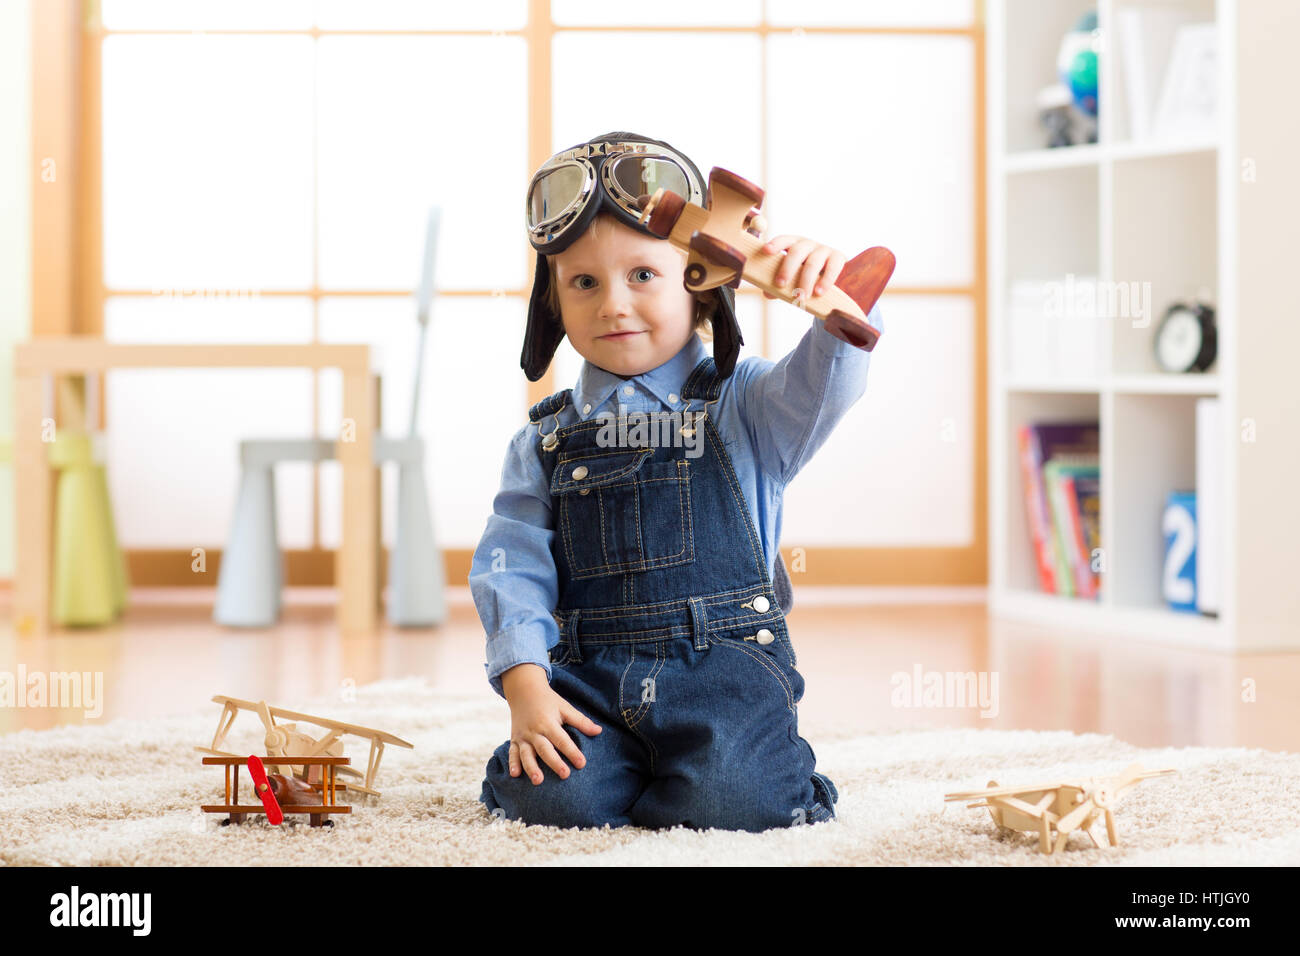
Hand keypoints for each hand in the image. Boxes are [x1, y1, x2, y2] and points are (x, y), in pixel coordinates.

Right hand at [500, 662, 601, 784]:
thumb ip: (581, 721)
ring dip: (531, 767)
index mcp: (548, 722)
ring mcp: (523, 736)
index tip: (582, 763)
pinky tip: (515, 775)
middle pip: (545, 749)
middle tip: (565, 775)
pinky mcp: (514, 739)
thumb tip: (599, 731)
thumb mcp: (565, 708)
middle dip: (554, 762)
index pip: (562, 739)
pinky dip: (512, 763)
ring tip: (538, 781)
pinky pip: (512, 752)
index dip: (572, 751)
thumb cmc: (548, 701)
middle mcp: (535, 731)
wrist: (524, 690)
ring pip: (527, 754)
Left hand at [760, 235, 845, 303]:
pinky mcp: (838, 257)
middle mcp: (808, 244)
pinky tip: (819, 292)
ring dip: (805, 281)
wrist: (830, 276)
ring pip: (813, 263)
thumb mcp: (792, 276)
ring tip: (801, 297)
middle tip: (780, 284)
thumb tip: (767, 293)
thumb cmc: (805, 275)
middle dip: (787, 269)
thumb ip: (779, 284)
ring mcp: (823, 249)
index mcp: (793, 245)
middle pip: (796, 252)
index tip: (766, 251)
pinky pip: (832, 268)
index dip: (775, 244)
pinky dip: (825, 281)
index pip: (784, 240)